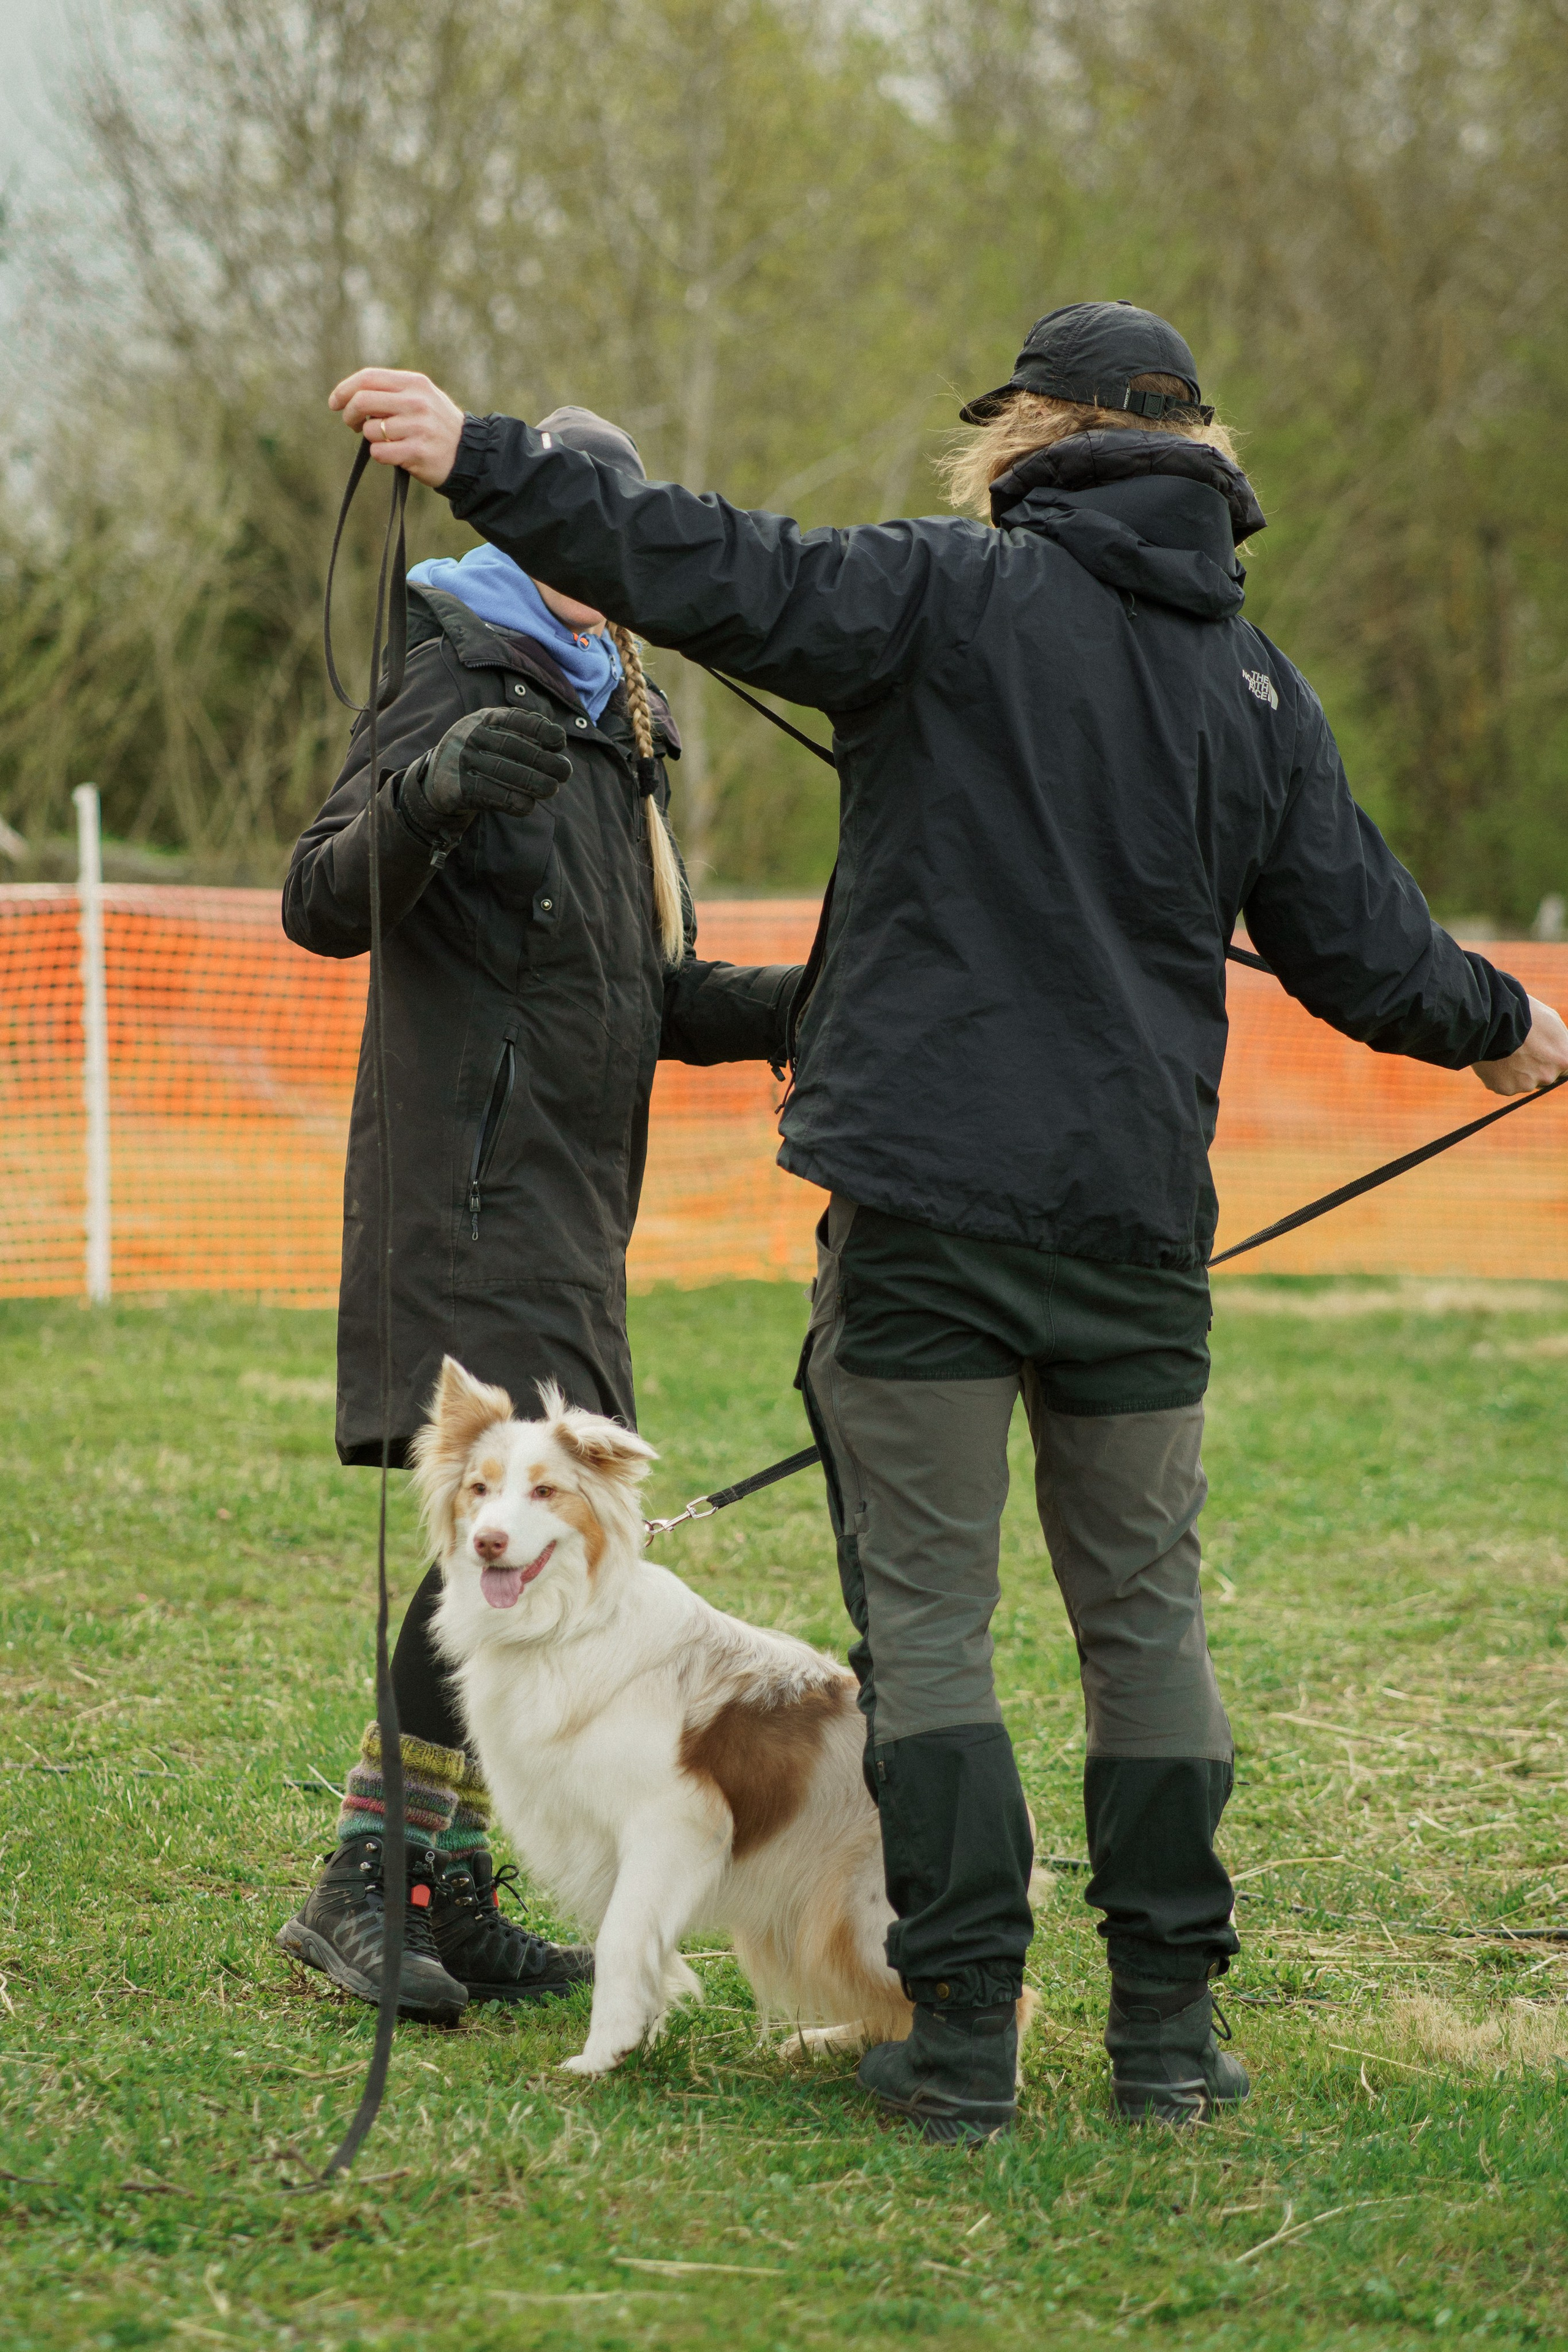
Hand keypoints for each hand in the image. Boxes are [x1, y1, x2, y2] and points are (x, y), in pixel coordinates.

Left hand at [328, 368, 465, 486]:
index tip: (334, 403)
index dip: (344, 389)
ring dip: (371, 438)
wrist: (470, 454)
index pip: (368, 377)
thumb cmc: (437, 425)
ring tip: (388, 441)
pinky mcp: (417, 452)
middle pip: (362, 401)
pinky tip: (395, 454)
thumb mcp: (421, 397)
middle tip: (354, 425)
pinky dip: (380, 455)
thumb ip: (392, 391)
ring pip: (371, 430)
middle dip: (350, 415)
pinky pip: (380, 452)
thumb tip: (352, 396)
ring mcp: (417, 427)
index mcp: (415, 383)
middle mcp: (416, 402)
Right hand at [401, 709, 571, 841]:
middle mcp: (471, 735)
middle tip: (565, 772)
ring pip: (502, 771)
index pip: (515, 719)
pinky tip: (528, 806)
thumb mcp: (498, 734)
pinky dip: (511, 801)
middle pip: (512, 747)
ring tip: (551, 789)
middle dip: (542, 760)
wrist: (439, 777)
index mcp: (486, 719)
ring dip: (531, 782)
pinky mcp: (456, 787)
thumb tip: (558, 744)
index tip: (560, 741)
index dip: (539, 729)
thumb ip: (525, 735)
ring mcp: (462, 760)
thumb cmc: (482, 753)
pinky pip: (487, 794)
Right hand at [1474, 996, 1567, 1096]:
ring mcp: (1527, 1085)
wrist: (1493, 1018)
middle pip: (1543, 1077)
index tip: (1541, 1052)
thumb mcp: (1551, 1021)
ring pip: (1523, 1082)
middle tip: (1520, 1050)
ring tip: (1504, 1052)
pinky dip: (1500, 1075)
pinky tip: (1494, 1060)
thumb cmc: (1524, 1014)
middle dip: (1534, 1067)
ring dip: (1516, 1071)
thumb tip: (1559, 1049)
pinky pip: (1505, 1084)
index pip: (1564, 1070)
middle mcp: (1548, 1076)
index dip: (1551, 1060)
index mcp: (1563, 1060)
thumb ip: (1559, 1041)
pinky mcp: (1506, 1088)